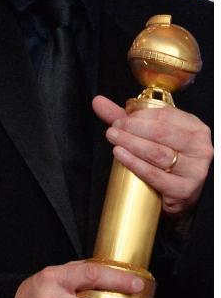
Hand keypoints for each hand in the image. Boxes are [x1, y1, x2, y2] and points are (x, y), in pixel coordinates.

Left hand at [94, 95, 211, 221]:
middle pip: (160, 133)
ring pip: (157, 152)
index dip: (138, 116)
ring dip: (130, 143)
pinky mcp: (184, 189)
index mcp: (195, 129)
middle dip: (131, 128)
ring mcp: (195, 170)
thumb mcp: (149, 136)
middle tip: (113, 129)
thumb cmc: (165, 160)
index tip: (120, 119)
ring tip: (113, 138)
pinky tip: (119, 154)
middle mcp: (200, 148)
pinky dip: (134, 163)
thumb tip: (98, 101)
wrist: (178, 195)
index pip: (166, 116)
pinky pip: (155, 174)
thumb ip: (126, 119)